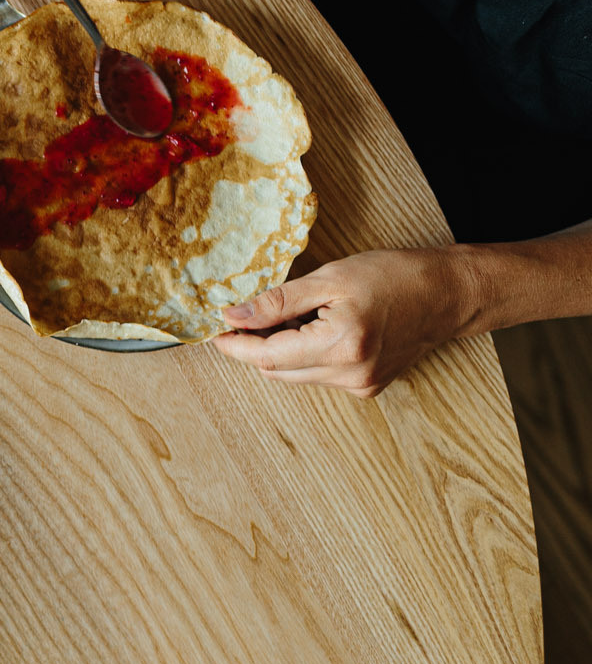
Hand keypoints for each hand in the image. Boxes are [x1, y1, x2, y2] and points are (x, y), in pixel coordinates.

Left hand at [212, 249, 479, 396]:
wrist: (448, 294)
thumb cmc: (394, 276)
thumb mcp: (329, 279)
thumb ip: (276, 302)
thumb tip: (232, 316)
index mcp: (340, 345)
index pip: (267, 357)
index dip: (235, 346)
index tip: (214, 332)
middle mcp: (351, 374)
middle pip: (277, 371)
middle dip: (255, 346)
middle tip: (249, 313)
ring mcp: (361, 385)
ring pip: (295, 375)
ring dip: (281, 350)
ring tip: (295, 314)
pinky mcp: (367, 387)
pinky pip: (318, 375)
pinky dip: (305, 355)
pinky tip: (316, 328)